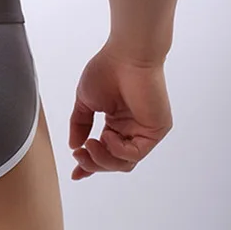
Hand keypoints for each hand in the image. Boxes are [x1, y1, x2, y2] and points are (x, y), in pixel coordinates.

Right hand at [69, 41, 172, 179]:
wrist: (126, 56)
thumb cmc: (107, 71)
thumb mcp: (85, 102)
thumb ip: (80, 125)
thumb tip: (74, 145)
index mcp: (117, 123)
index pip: (104, 152)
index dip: (88, 165)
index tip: (75, 174)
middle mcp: (132, 130)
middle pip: (114, 162)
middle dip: (93, 163)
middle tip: (79, 155)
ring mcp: (145, 131)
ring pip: (125, 162)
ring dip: (103, 158)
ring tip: (89, 145)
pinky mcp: (156, 130)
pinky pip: (135, 152)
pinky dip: (118, 150)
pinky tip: (106, 136)